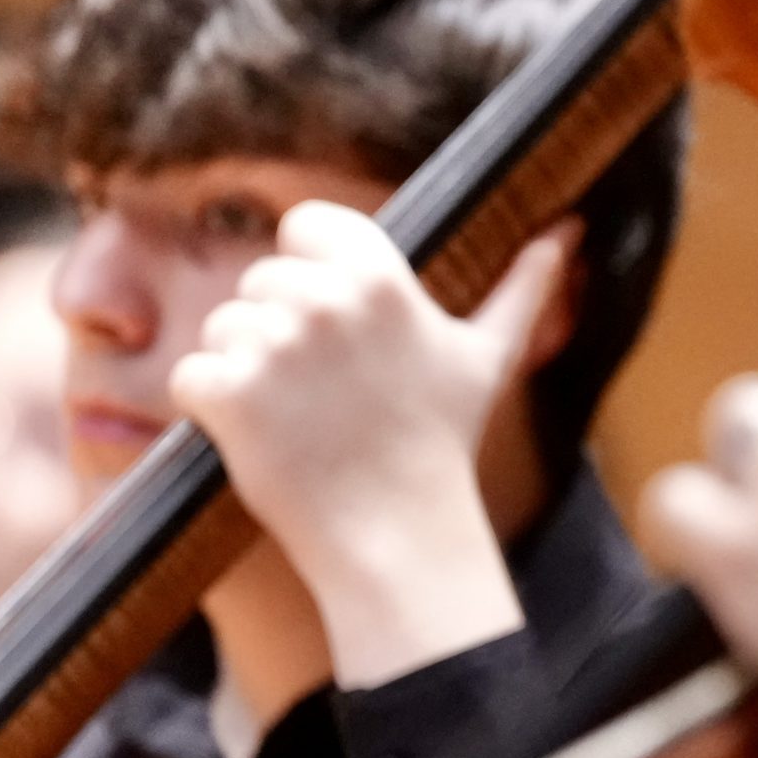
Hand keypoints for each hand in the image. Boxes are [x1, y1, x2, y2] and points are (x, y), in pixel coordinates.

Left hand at [169, 202, 574, 687]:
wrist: (395, 533)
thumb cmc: (439, 441)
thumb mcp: (489, 355)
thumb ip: (524, 286)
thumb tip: (566, 232)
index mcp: (379, 275)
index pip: (305, 224)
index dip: (312, 270)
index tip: (335, 325)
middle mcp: (323, 299)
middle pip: (260, 280)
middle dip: (279, 329)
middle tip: (324, 389)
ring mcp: (271, 346)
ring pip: (221, 327)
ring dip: (244, 370)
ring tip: (297, 416)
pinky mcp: (226, 393)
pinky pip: (191, 376)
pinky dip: (212, 409)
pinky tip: (260, 437)